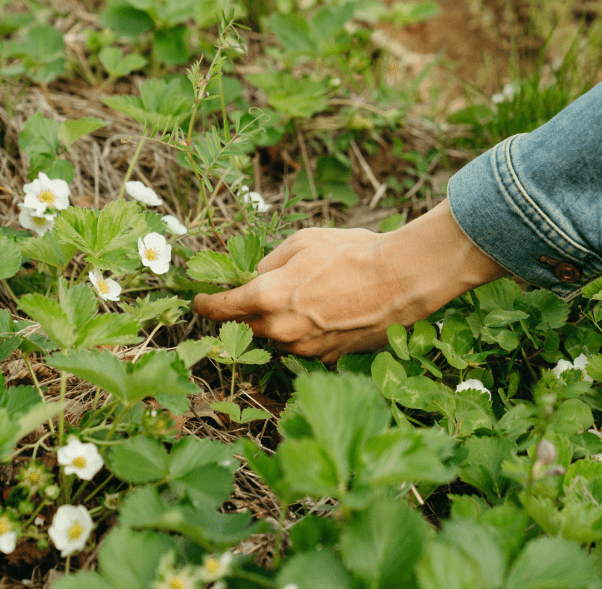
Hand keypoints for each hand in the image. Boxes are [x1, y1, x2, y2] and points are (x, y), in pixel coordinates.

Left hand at [193, 199, 507, 362]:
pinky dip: (305, 333)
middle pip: (248, 326)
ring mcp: (304, 349)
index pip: (220, 308)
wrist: (401, 280)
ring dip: (279, 323)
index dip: (206, 304)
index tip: (200, 302)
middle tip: (259, 293)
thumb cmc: (352, 253)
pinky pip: (304, 347)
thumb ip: (269, 263)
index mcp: (266, 298)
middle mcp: (280, 330)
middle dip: (247, 312)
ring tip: (306, 297)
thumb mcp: (302, 242)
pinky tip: (327, 312)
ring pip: (277, 338)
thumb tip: (255, 276)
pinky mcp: (327, 358)